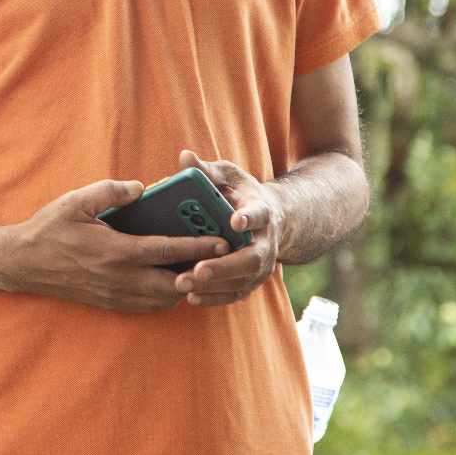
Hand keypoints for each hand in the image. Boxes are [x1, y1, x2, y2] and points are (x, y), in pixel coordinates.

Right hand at [2, 177, 229, 313]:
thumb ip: (110, 191)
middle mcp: (120, 278)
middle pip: (174, 284)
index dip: (198, 247)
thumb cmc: (50, 229)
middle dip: (200, 272)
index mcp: (116, 251)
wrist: (24, 264)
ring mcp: (115, 295)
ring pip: (163, 300)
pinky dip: (165, 297)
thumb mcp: (76, 201)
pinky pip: (147, 307)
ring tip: (199, 269)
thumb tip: (141, 187)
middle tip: (218, 259)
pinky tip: (170, 282)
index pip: (167, 251)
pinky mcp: (110, 303)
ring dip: (184, 287)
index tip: (221, 241)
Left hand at [172, 149, 283, 306]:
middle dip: (224, 265)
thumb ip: (208, 170)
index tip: (235, 220)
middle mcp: (265, 242)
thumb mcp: (229, 175)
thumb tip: (184, 157)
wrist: (271, 220)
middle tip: (198, 268)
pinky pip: (235, 294)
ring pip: (242, 280)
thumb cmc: (241, 194)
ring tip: (184, 283)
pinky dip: (214, 298)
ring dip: (214, 285)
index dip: (248, 218)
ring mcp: (260, 266)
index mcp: (261, 211)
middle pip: (251, 258)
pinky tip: (191, 297)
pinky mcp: (250, 281)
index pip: (259, 214)